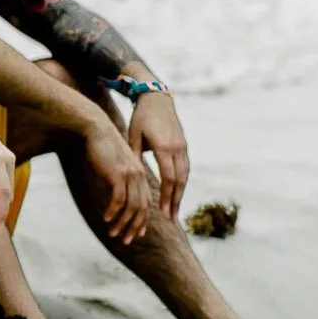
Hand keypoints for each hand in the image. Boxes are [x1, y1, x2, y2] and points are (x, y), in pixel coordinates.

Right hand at [83, 116, 152, 242]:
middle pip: (141, 209)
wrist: (96, 128)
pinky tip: (105, 219)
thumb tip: (116, 191)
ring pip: (131, 207)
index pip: (145, 203)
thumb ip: (119, 177)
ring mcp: (130, 175)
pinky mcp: (118, 174)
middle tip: (126, 241)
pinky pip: (118, 199)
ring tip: (113, 234)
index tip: (135, 234)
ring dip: (122, 223)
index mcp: (140, 175)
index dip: (141, 221)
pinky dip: (113, 211)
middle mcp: (139, 176)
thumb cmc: (102, 145)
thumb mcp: (114, 164)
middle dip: (134, 227)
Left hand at [129, 91, 189, 217]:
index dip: (166, 196)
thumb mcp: (133, 135)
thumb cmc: (140, 117)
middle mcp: (177, 149)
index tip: (161, 211)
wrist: (156, 98)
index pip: (168, 178)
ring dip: (180, 194)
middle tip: (171, 219)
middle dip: (175, 201)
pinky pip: (185, 168)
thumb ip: (134, 156)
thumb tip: (132, 178)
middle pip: (180, 181)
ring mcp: (183, 147)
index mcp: (164, 147)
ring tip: (175, 211)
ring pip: (185, 176)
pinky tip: (177, 193)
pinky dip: (182, 183)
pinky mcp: (184, 145)